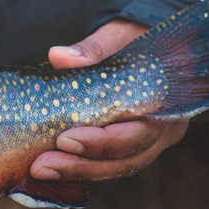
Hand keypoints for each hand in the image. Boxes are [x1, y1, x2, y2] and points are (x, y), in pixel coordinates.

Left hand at [30, 20, 188, 181]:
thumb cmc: (136, 38)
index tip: (64, 139)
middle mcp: (165, 129)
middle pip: (126, 160)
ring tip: (40, 169)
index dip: (101, 143)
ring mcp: (151, 141)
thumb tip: (58, 57)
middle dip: (82, 166)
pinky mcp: (133, 146)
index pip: (137, 134)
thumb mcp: (118, 36)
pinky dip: (80, 167)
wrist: (149, 42)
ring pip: (117, 167)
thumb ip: (93, 49)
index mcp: (168, 102)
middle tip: (41, 166)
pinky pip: (109, 163)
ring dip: (77, 172)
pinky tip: (52, 168)